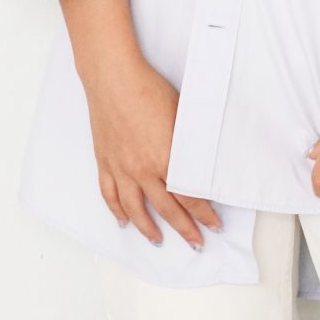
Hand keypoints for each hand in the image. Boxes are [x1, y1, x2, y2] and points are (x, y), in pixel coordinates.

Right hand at [80, 51, 223, 251]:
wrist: (113, 77)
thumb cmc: (148, 89)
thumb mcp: (181, 114)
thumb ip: (191, 143)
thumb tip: (205, 158)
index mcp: (166, 158)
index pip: (190, 197)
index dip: (204, 214)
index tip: (214, 225)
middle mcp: (143, 170)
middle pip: (167, 209)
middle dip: (185, 229)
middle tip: (196, 242)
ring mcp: (121, 168)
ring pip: (136, 209)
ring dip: (149, 229)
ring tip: (159, 241)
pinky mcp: (105, 161)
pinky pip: (110, 194)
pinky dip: (116, 211)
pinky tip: (123, 221)